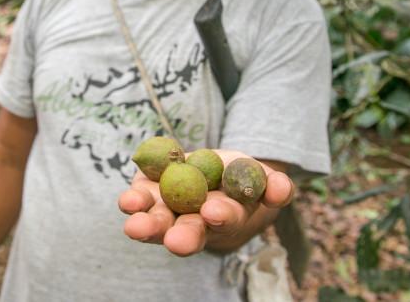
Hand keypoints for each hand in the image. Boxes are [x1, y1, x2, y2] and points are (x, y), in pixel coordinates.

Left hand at [117, 150, 293, 255]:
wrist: (209, 169)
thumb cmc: (240, 179)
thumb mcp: (260, 179)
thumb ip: (274, 185)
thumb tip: (282, 189)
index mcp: (225, 220)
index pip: (223, 222)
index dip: (220, 217)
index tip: (214, 211)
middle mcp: (192, 222)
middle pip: (186, 233)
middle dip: (181, 237)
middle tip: (175, 240)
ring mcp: (166, 210)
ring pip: (156, 222)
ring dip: (147, 226)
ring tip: (136, 227)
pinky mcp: (145, 193)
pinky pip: (138, 200)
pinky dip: (133, 202)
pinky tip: (127, 203)